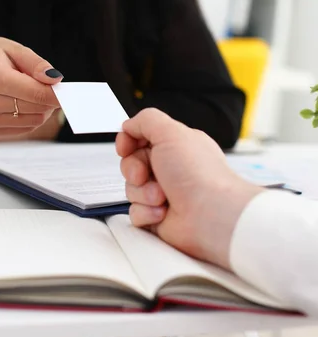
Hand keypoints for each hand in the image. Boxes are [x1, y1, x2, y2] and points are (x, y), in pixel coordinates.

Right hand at [0, 37, 62, 137]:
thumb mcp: (14, 49)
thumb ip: (36, 64)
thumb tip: (55, 79)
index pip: (37, 94)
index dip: (58, 95)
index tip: (69, 92)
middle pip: (38, 109)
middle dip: (50, 99)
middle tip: (48, 86)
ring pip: (34, 121)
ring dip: (42, 109)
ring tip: (32, 92)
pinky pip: (25, 128)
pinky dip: (31, 116)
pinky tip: (21, 102)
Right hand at [116, 108, 261, 269]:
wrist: (211, 216)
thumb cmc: (198, 174)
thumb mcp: (171, 132)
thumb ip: (146, 120)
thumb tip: (128, 125)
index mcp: (175, 145)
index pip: (140, 138)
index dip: (128, 142)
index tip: (126, 147)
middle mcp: (170, 168)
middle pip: (131, 163)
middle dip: (134, 169)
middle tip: (145, 173)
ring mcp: (163, 193)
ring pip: (131, 189)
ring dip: (143, 192)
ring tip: (162, 196)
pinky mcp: (158, 216)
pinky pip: (135, 212)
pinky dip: (146, 212)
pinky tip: (163, 212)